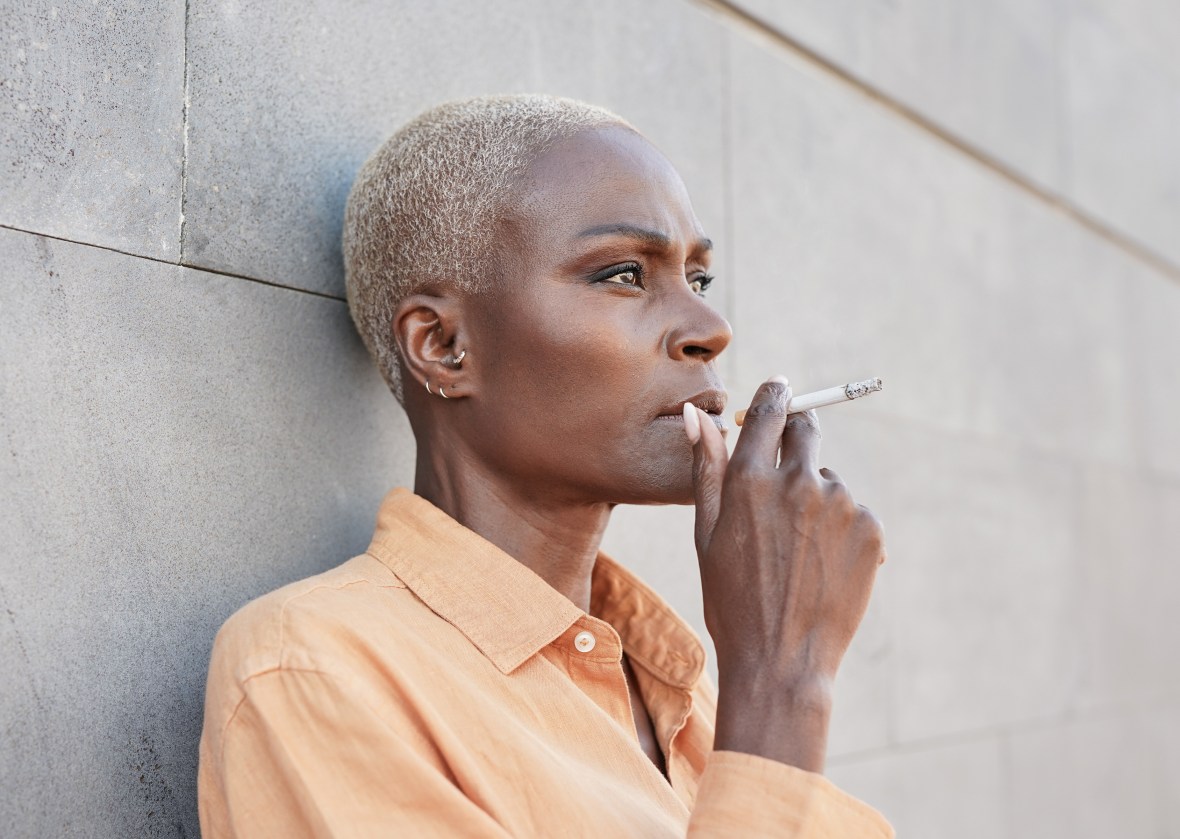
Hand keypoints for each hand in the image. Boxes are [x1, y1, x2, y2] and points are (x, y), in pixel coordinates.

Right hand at [683, 375, 885, 770]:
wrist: (781, 663)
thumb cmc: (731, 601)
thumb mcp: (706, 534)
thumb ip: (705, 467)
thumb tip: (697, 414)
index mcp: (749, 480)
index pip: (770, 411)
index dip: (776, 395)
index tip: (781, 388)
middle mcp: (797, 482)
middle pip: (807, 430)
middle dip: (797, 438)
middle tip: (784, 478)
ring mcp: (840, 505)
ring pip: (828, 480)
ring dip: (815, 500)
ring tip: (797, 553)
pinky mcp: (871, 530)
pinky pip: (854, 513)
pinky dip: (841, 531)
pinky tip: (821, 568)